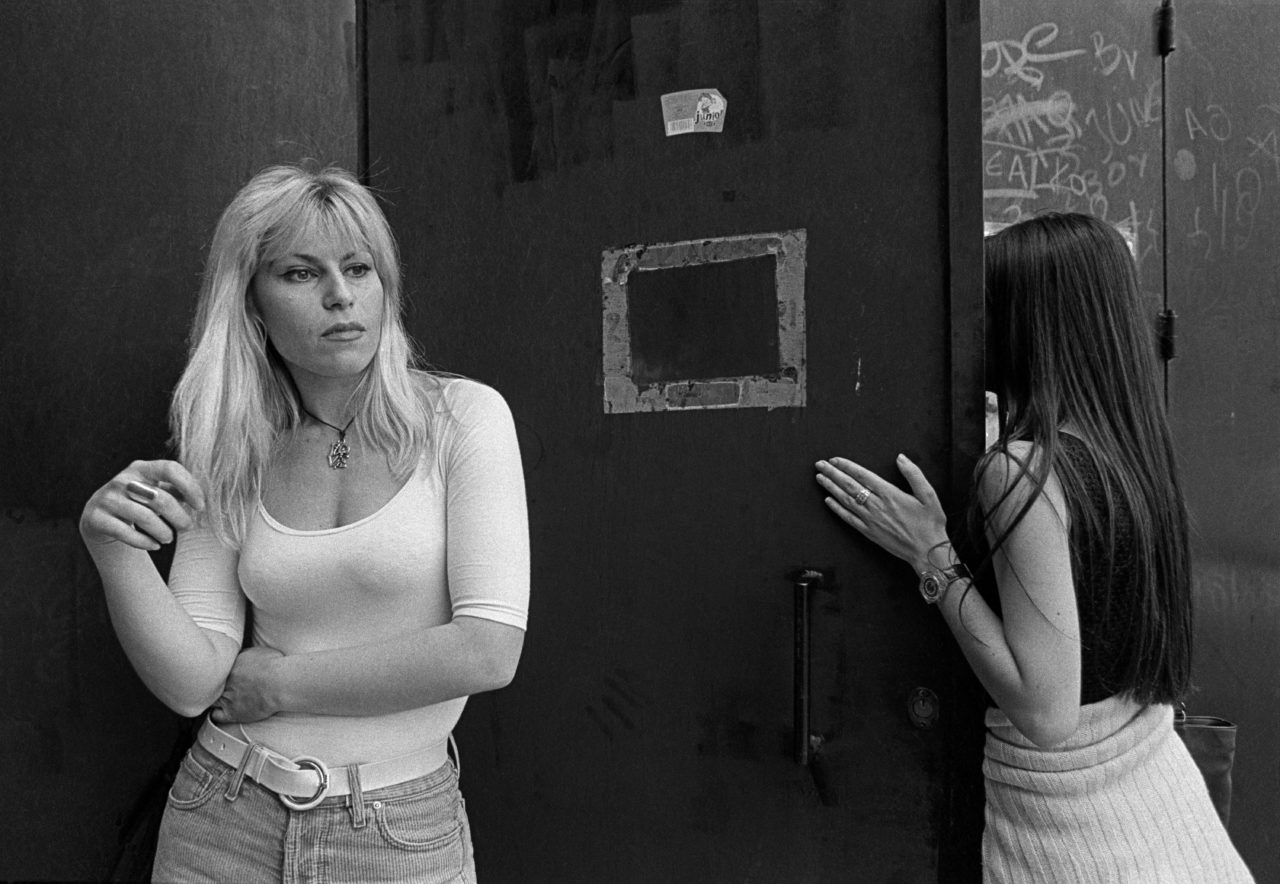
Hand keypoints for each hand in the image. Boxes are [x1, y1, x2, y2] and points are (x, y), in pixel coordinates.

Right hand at [79, 460, 205, 551]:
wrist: (100, 517)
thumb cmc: (138, 503)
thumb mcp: (156, 491)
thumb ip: (177, 491)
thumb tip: (200, 499)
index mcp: (141, 468)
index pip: (170, 469)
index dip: (190, 487)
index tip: (200, 506)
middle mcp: (122, 480)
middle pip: (160, 498)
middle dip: (179, 516)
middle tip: (187, 527)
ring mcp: (107, 498)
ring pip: (144, 517)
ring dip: (163, 531)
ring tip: (169, 538)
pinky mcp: (96, 517)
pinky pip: (125, 533)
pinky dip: (144, 542)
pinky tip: (155, 545)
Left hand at [210, 646, 284, 723]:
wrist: (280, 683)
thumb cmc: (273, 666)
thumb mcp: (256, 651)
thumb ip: (242, 654)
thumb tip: (236, 656)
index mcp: (228, 667)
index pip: (214, 670)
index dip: (217, 673)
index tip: (222, 675)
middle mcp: (223, 682)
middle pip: (209, 685)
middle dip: (212, 685)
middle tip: (218, 686)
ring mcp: (226, 698)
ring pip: (210, 700)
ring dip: (213, 698)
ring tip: (219, 698)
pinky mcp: (232, 713)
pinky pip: (216, 715)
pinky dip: (216, 713)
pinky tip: (220, 711)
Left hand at [815, 454, 949, 570]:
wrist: (927, 550)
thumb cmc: (930, 523)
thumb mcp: (929, 495)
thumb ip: (913, 474)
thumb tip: (900, 458)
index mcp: (890, 494)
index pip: (863, 475)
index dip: (847, 466)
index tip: (835, 460)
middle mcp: (877, 506)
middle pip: (850, 485)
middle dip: (833, 473)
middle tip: (820, 465)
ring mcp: (870, 520)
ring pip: (846, 500)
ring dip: (831, 488)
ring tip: (820, 478)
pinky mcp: (868, 532)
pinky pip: (848, 518)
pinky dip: (837, 509)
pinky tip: (828, 501)